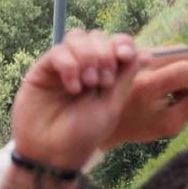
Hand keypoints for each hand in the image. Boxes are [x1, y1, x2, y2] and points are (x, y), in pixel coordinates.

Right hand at [11, 29, 143, 170]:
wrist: (52, 152)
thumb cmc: (84, 134)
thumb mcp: (112, 105)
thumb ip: (125, 76)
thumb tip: (144, 53)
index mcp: (107, 74)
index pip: (117, 43)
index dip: (122, 43)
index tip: (125, 56)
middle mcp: (86, 66)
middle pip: (98, 35)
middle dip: (105, 54)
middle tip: (103, 82)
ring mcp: (64, 66)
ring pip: (77, 37)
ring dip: (88, 56)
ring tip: (88, 84)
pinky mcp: (43, 69)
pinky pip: (58, 52)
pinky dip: (69, 65)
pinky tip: (73, 87)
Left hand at [103, 53, 187, 148]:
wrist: (100, 119)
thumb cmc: (135, 126)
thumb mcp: (167, 124)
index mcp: (147, 86)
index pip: (185, 71)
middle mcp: (141, 64)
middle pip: (183, 53)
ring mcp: (136, 55)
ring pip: (175, 48)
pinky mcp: (135, 51)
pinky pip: (165, 49)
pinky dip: (181, 59)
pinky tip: (185, 75)